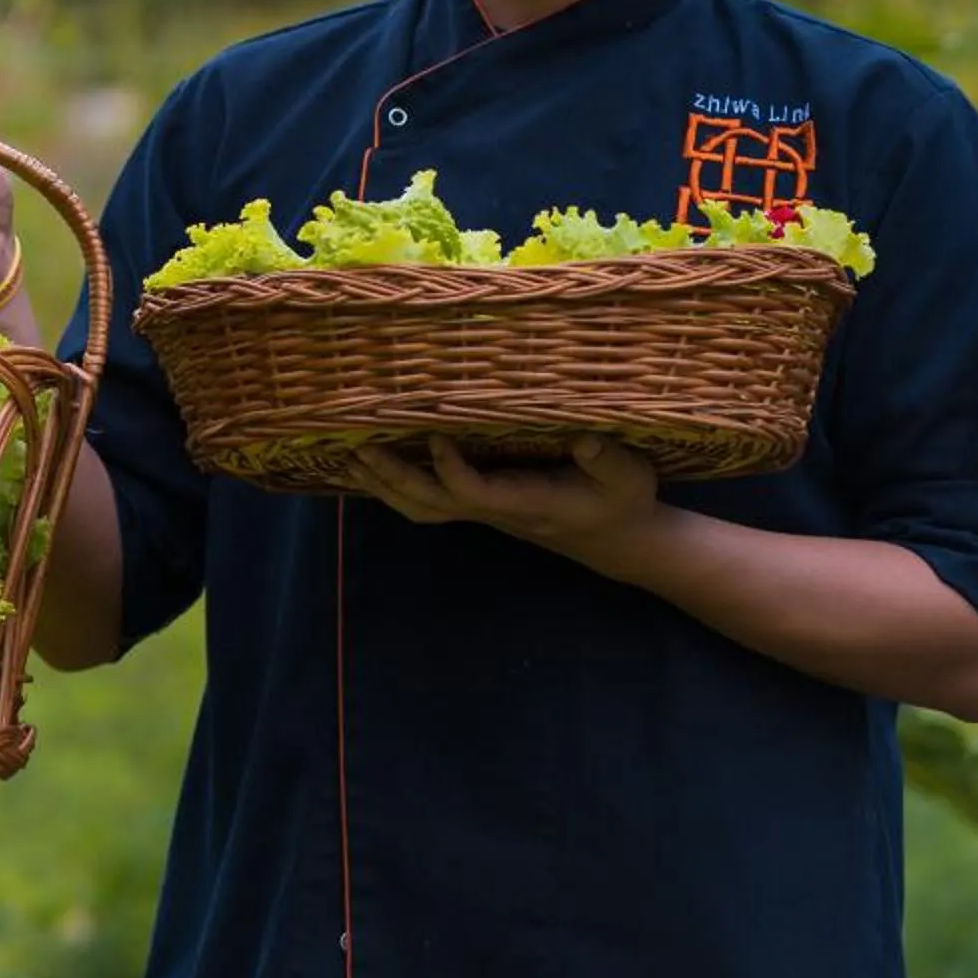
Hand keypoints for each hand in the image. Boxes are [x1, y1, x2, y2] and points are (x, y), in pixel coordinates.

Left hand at [347, 435, 672, 575]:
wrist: (618, 540)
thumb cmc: (623, 501)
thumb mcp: (629, 478)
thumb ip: (607, 460)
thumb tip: (584, 440)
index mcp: (528, 502)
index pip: (476, 493)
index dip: (450, 470)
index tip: (434, 437)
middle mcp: (497, 510)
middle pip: (432, 503)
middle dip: (394, 478)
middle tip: (358, 446)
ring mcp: (485, 511)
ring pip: (422, 508)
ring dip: (385, 485)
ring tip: (348, 456)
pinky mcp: (481, 504)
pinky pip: (429, 501)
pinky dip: (396, 486)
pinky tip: (373, 465)